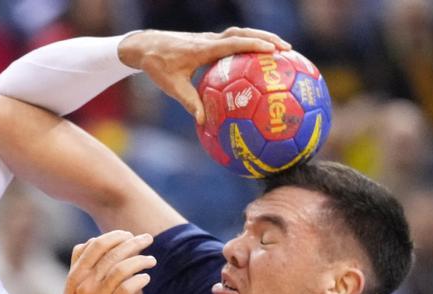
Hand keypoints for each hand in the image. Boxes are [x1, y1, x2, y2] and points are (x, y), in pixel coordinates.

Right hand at [46, 231, 155, 293]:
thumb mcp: (71, 286)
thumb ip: (79, 264)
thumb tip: (91, 240)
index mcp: (75, 275)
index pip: (96, 246)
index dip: (114, 237)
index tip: (127, 234)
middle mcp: (85, 283)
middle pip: (112, 254)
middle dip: (132, 243)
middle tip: (147, 239)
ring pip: (121, 269)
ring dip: (140, 260)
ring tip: (151, 260)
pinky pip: (127, 289)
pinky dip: (139, 280)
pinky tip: (146, 278)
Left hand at [119, 27, 290, 123]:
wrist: (146, 46)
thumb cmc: (158, 66)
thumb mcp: (172, 86)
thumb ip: (189, 102)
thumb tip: (204, 122)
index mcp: (204, 48)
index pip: (234, 42)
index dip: (254, 45)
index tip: (272, 50)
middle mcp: (210, 40)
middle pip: (243, 33)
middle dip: (266, 38)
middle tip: (287, 49)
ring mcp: (211, 39)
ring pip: (240, 34)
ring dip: (260, 39)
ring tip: (280, 51)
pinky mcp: (210, 42)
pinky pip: (233, 41)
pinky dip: (248, 46)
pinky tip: (257, 61)